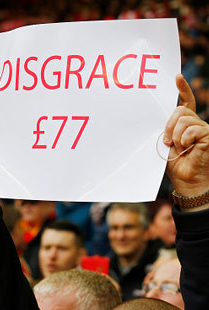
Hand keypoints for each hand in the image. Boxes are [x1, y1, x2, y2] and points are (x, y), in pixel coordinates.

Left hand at [163, 74, 208, 205]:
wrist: (187, 180)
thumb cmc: (176, 164)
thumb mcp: (165, 143)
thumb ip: (165, 129)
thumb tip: (158, 118)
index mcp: (185, 124)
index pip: (186, 102)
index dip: (183, 89)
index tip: (176, 77)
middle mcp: (196, 123)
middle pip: (179, 110)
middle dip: (168, 126)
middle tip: (168, 142)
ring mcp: (204, 128)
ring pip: (183, 120)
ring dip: (175, 137)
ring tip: (179, 149)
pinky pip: (191, 130)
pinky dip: (184, 140)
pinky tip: (187, 149)